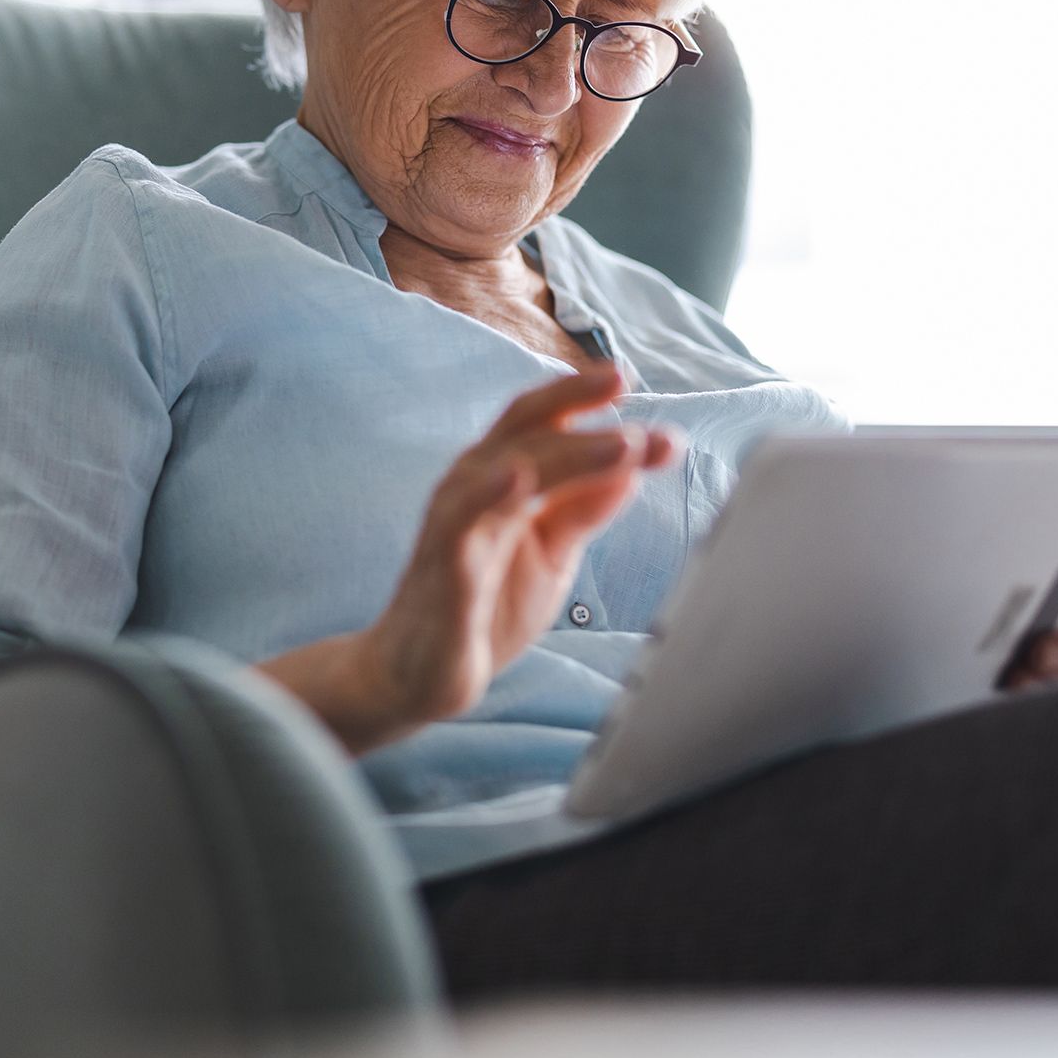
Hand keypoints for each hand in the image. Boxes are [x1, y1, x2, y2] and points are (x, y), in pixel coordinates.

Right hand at [257, 365, 680, 754]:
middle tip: (631, 393)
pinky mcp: (441, 566)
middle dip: (580, 406)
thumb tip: (634, 464)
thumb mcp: (551, 552)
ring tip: (622, 443)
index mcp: (503, 478)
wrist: (423, 676)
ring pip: (505, 466)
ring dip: (568, 452)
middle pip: (525, 427)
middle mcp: (475, 486)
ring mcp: (455, 522)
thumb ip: (583, 508)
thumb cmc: (485, 604)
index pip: (544, 421)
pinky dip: (488, 493)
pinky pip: (460, 521)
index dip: (583, 396)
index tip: (630, 380)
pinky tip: (519, 477)